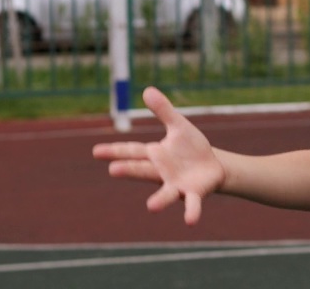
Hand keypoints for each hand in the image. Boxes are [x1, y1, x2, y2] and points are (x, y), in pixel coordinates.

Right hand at [91, 86, 225, 224]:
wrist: (213, 167)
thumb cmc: (191, 148)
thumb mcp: (179, 125)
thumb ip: (163, 110)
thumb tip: (147, 90)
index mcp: (155, 155)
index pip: (132, 151)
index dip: (115, 151)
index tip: (96, 151)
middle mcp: (161, 172)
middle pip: (143, 170)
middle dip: (129, 170)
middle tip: (113, 170)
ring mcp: (176, 185)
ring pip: (166, 192)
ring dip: (159, 200)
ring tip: (152, 206)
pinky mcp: (193, 193)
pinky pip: (191, 204)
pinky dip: (191, 212)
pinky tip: (190, 220)